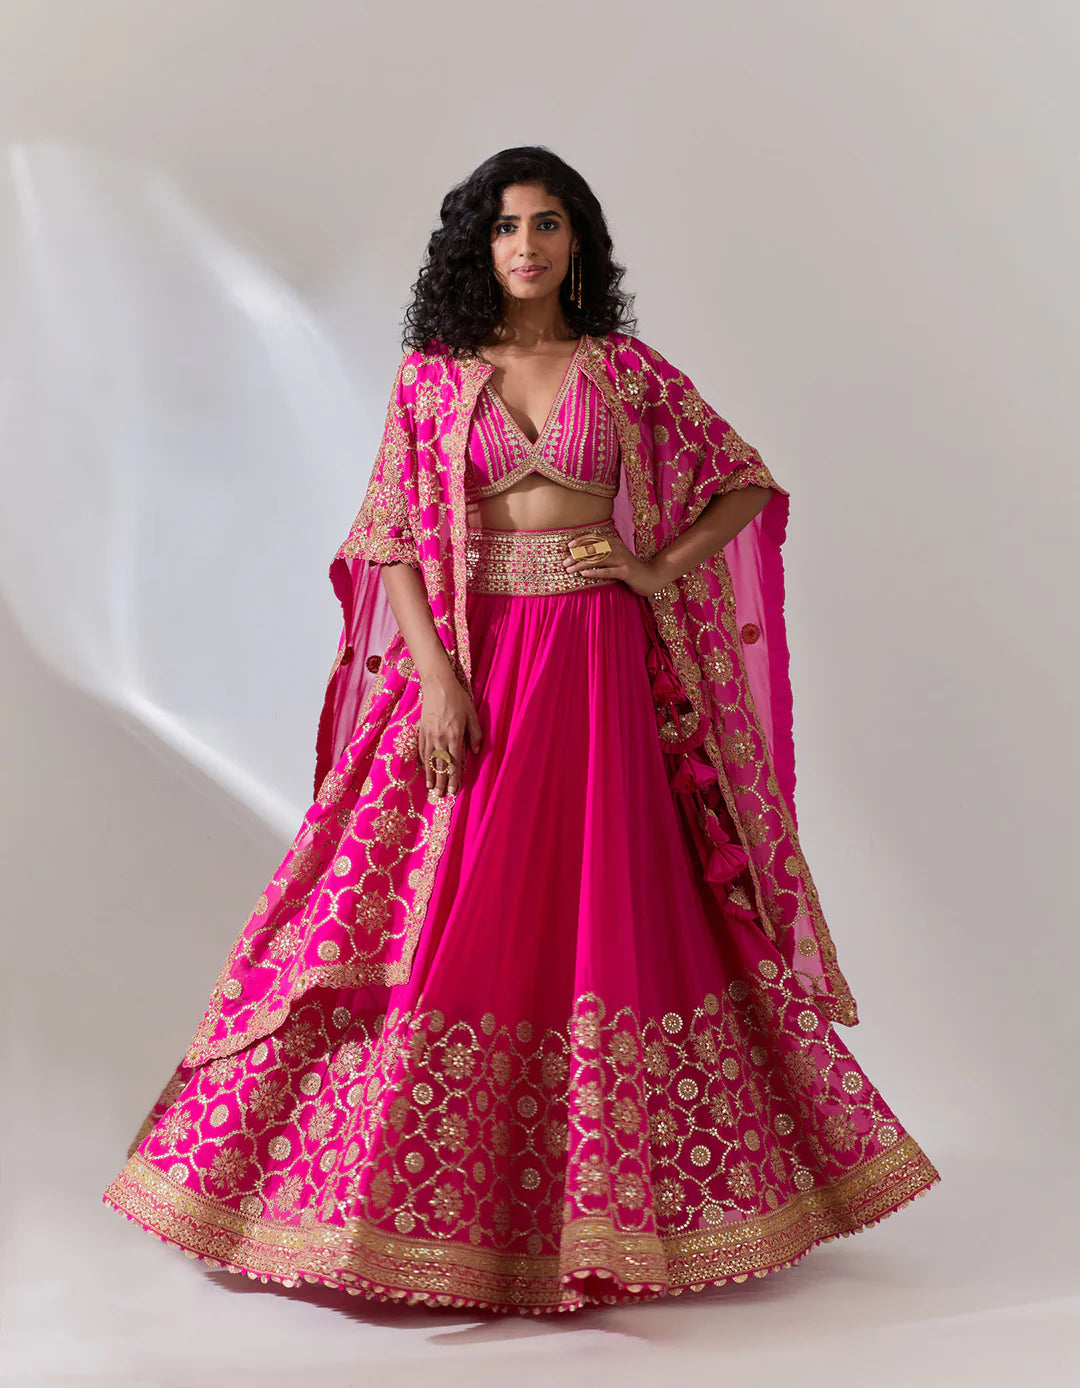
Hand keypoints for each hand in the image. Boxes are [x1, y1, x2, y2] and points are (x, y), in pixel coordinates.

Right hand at [418, 672, 481, 797]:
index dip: (454, 779)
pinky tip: (425, 770)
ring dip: (431, 776)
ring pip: (430, 761)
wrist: (438, 685)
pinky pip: (423, 751)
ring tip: (431, 789)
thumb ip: (475, 735)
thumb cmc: (458, 699)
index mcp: (455, 736)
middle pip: (441, 766)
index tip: (453, 792)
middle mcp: (441, 738)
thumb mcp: (472, 715)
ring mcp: (429, 735)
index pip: (455, 763)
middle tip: (440, 796)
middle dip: (442, 783)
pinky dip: (424, 763)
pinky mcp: (422, 730)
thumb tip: (475, 752)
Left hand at [561, 532, 666, 596]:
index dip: (581, 541)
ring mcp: (622, 560)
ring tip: (570, 569)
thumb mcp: (617, 557)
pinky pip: (608, 571)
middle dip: (577, 555)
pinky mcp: (626, 572)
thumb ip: (604, 554)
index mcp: (615, 543)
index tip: (569, 546)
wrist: (652, 576)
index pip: (595, 538)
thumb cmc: (630, 568)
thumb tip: (583, 555)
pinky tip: (584, 574)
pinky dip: (595, 572)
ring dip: (581, 564)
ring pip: (598, 559)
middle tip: (564, 562)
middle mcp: (618, 548)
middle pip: (593, 549)